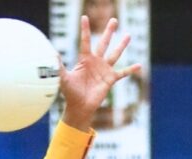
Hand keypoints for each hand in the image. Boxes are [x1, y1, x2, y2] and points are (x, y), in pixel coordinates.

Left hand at [60, 16, 139, 131]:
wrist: (78, 108)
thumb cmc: (70, 94)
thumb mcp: (63, 79)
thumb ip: (59, 67)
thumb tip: (51, 55)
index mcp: (84, 59)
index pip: (85, 41)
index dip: (85, 30)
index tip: (84, 17)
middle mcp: (96, 62)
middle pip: (103, 43)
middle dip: (109, 32)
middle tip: (114, 20)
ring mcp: (104, 70)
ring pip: (114, 54)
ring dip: (121, 45)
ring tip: (128, 35)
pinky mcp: (110, 80)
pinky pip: (122, 73)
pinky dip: (130, 70)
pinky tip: (139, 65)